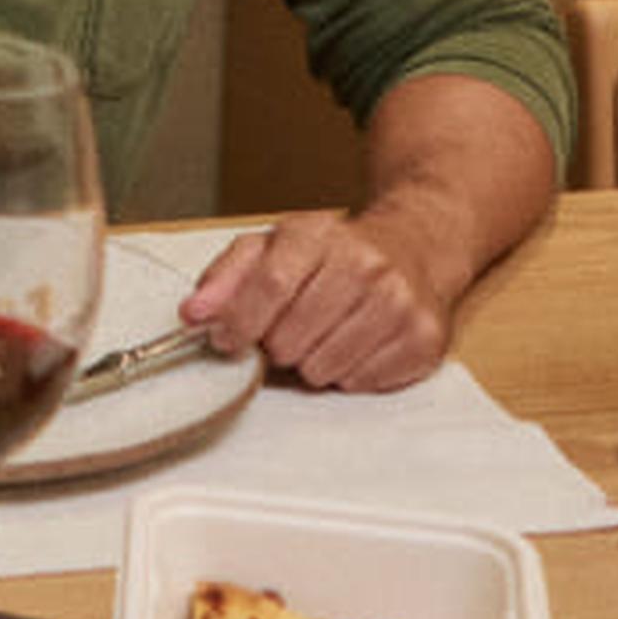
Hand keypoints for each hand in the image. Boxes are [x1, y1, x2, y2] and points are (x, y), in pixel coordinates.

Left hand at [181, 207, 457, 393]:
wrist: (413, 248)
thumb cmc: (330, 254)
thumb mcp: (271, 247)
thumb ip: (225, 277)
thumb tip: (193, 314)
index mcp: (318, 234)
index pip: (271, 283)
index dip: (239, 321)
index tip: (225, 341)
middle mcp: (365, 265)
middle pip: (292, 335)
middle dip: (274, 346)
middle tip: (282, 334)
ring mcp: (399, 303)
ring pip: (324, 367)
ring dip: (309, 362)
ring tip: (319, 336)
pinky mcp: (424, 340)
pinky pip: (360, 383)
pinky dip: (346, 373)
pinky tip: (351, 346)